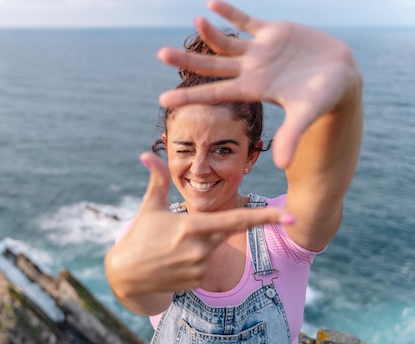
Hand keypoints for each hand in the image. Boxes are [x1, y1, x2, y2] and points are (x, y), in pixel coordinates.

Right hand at [105, 152, 292, 315]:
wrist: (126, 274)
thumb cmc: (139, 235)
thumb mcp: (150, 205)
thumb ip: (157, 179)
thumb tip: (145, 154)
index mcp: (193, 226)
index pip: (237, 220)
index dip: (266, 218)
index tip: (291, 217)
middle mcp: (200, 248)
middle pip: (225, 232)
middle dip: (214, 227)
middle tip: (181, 233)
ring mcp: (199, 267)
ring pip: (214, 249)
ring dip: (200, 244)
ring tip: (172, 248)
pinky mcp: (197, 282)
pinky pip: (206, 266)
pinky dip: (195, 261)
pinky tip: (174, 262)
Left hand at [156, 0, 360, 168]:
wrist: (341, 75)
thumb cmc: (324, 98)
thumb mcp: (307, 114)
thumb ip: (292, 136)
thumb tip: (283, 167)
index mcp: (253, 90)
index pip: (214, 93)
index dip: (189, 95)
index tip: (163, 98)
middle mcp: (250, 71)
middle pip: (211, 66)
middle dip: (187, 61)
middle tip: (160, 54)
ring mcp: (259, 51)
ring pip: (226, 40)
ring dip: (210, 31)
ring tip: (194, 21)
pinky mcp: (273, 32)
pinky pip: (246, 20)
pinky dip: (230, 12)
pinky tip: (211, 3)